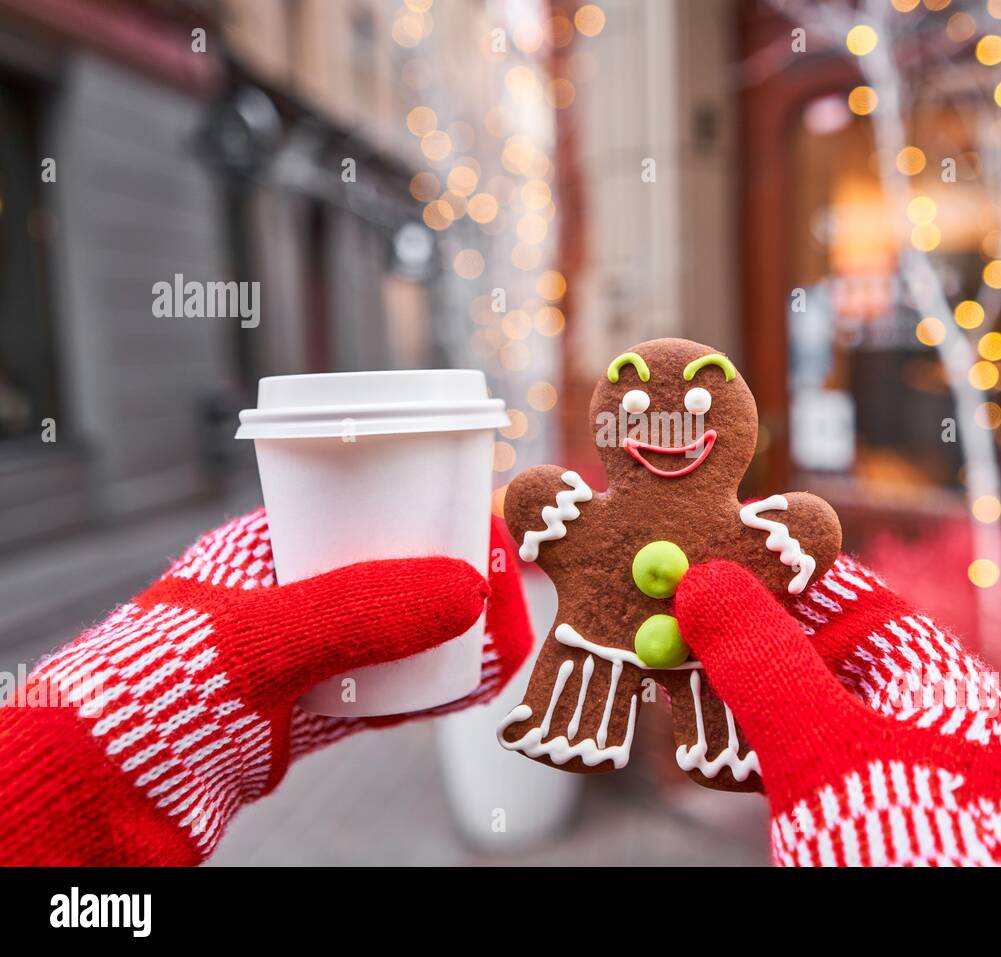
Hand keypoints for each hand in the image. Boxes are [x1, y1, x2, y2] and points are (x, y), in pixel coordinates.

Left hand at [0, 508, 531, 864]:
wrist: (102, 795)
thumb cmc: (153, 690)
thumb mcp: (258, 638)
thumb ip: (357, 612)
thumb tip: (469, 590)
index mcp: (266, 547)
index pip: (364, 505)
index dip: (431, 505)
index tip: (487, 520)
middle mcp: (287, 597)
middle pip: (392, 570)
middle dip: (457, 574)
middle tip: (509, 587)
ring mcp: (298, 658)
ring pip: (395, 632)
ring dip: (453, 632)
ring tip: (505, 635)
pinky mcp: (305, 716)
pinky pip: (385, 692)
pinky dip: (430, 686)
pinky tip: (467, 685)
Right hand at [675, 557, 1000, 866]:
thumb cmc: (895, 853)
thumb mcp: (819, 745)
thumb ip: (761, 661)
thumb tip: (704, 580)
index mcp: (943, 684)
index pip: (856, 598)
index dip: (784, 572)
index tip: (716, 555)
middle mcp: (922, 719)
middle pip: (823, 648)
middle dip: (749, 630)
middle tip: (677, 611)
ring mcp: (890, 768)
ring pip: (802, 702)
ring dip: (739, 684)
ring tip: (673, 665)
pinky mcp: (858, 812)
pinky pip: (797, 754)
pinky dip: (749, 738)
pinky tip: (701, 734)